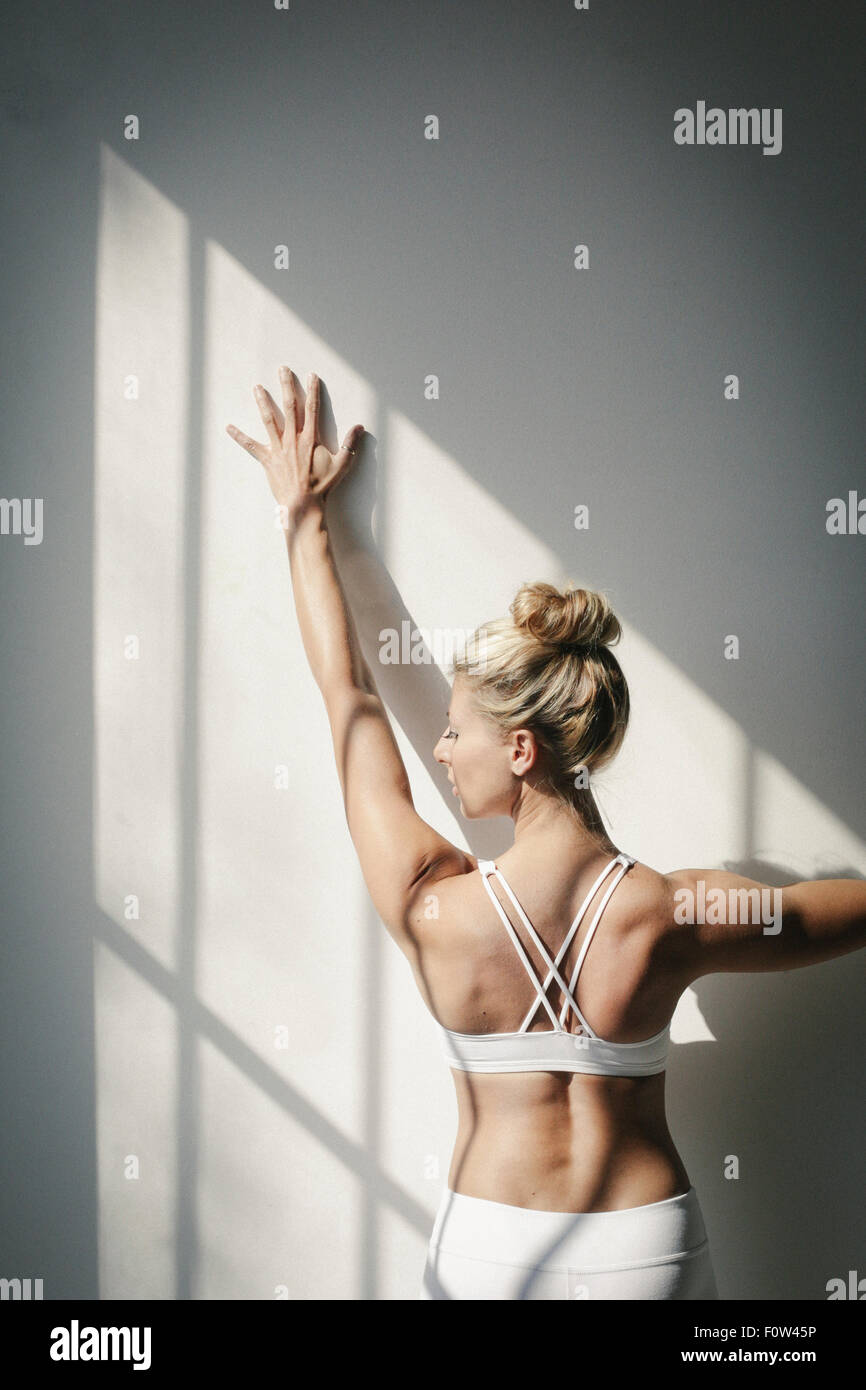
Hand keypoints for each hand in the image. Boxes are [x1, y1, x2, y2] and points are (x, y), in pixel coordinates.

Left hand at [226, 368, 363, 524]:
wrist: (303, 504)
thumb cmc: (322, 486)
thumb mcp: (342, 465)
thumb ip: (351, 445)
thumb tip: (360, 427)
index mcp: (310, 438)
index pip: (312, 409)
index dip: (312, 391)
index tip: (311, 376)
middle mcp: (293, 439)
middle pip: (289, 407)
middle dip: (286, 386)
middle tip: (282, 369)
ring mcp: (278, 448)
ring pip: (269, 420)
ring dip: (263, 402)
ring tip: (257, 387)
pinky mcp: (267, 459)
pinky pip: (251, 445)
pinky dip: (239, 436)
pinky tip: (228, 427)